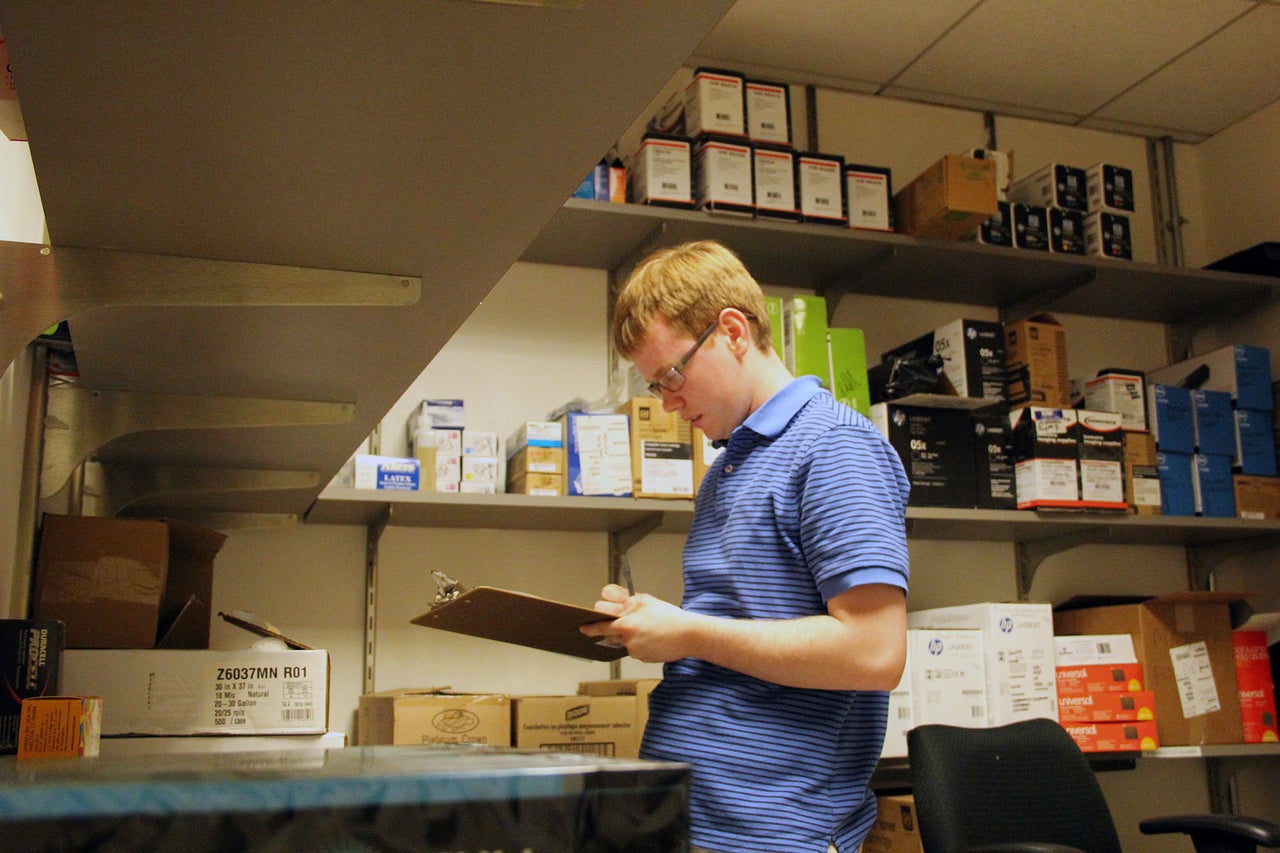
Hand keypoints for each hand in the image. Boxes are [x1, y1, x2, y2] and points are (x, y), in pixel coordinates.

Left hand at [581, 584, 698, 662]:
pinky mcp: (643, 659)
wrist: (688, 635)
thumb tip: (612, 601)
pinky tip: (654, 638)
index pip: (601, 627)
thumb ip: (626, 602)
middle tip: (632, 623)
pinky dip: (641, 644)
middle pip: (612, 635)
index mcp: (626, 624)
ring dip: (631, 636)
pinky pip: (636, 650)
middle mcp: (627, 640)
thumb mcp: (646, 602)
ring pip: (625, 642)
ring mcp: (635, 651)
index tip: (583, 628)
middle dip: (617, 629)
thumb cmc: (669, 617)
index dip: (591, 627)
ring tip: (650, 629)